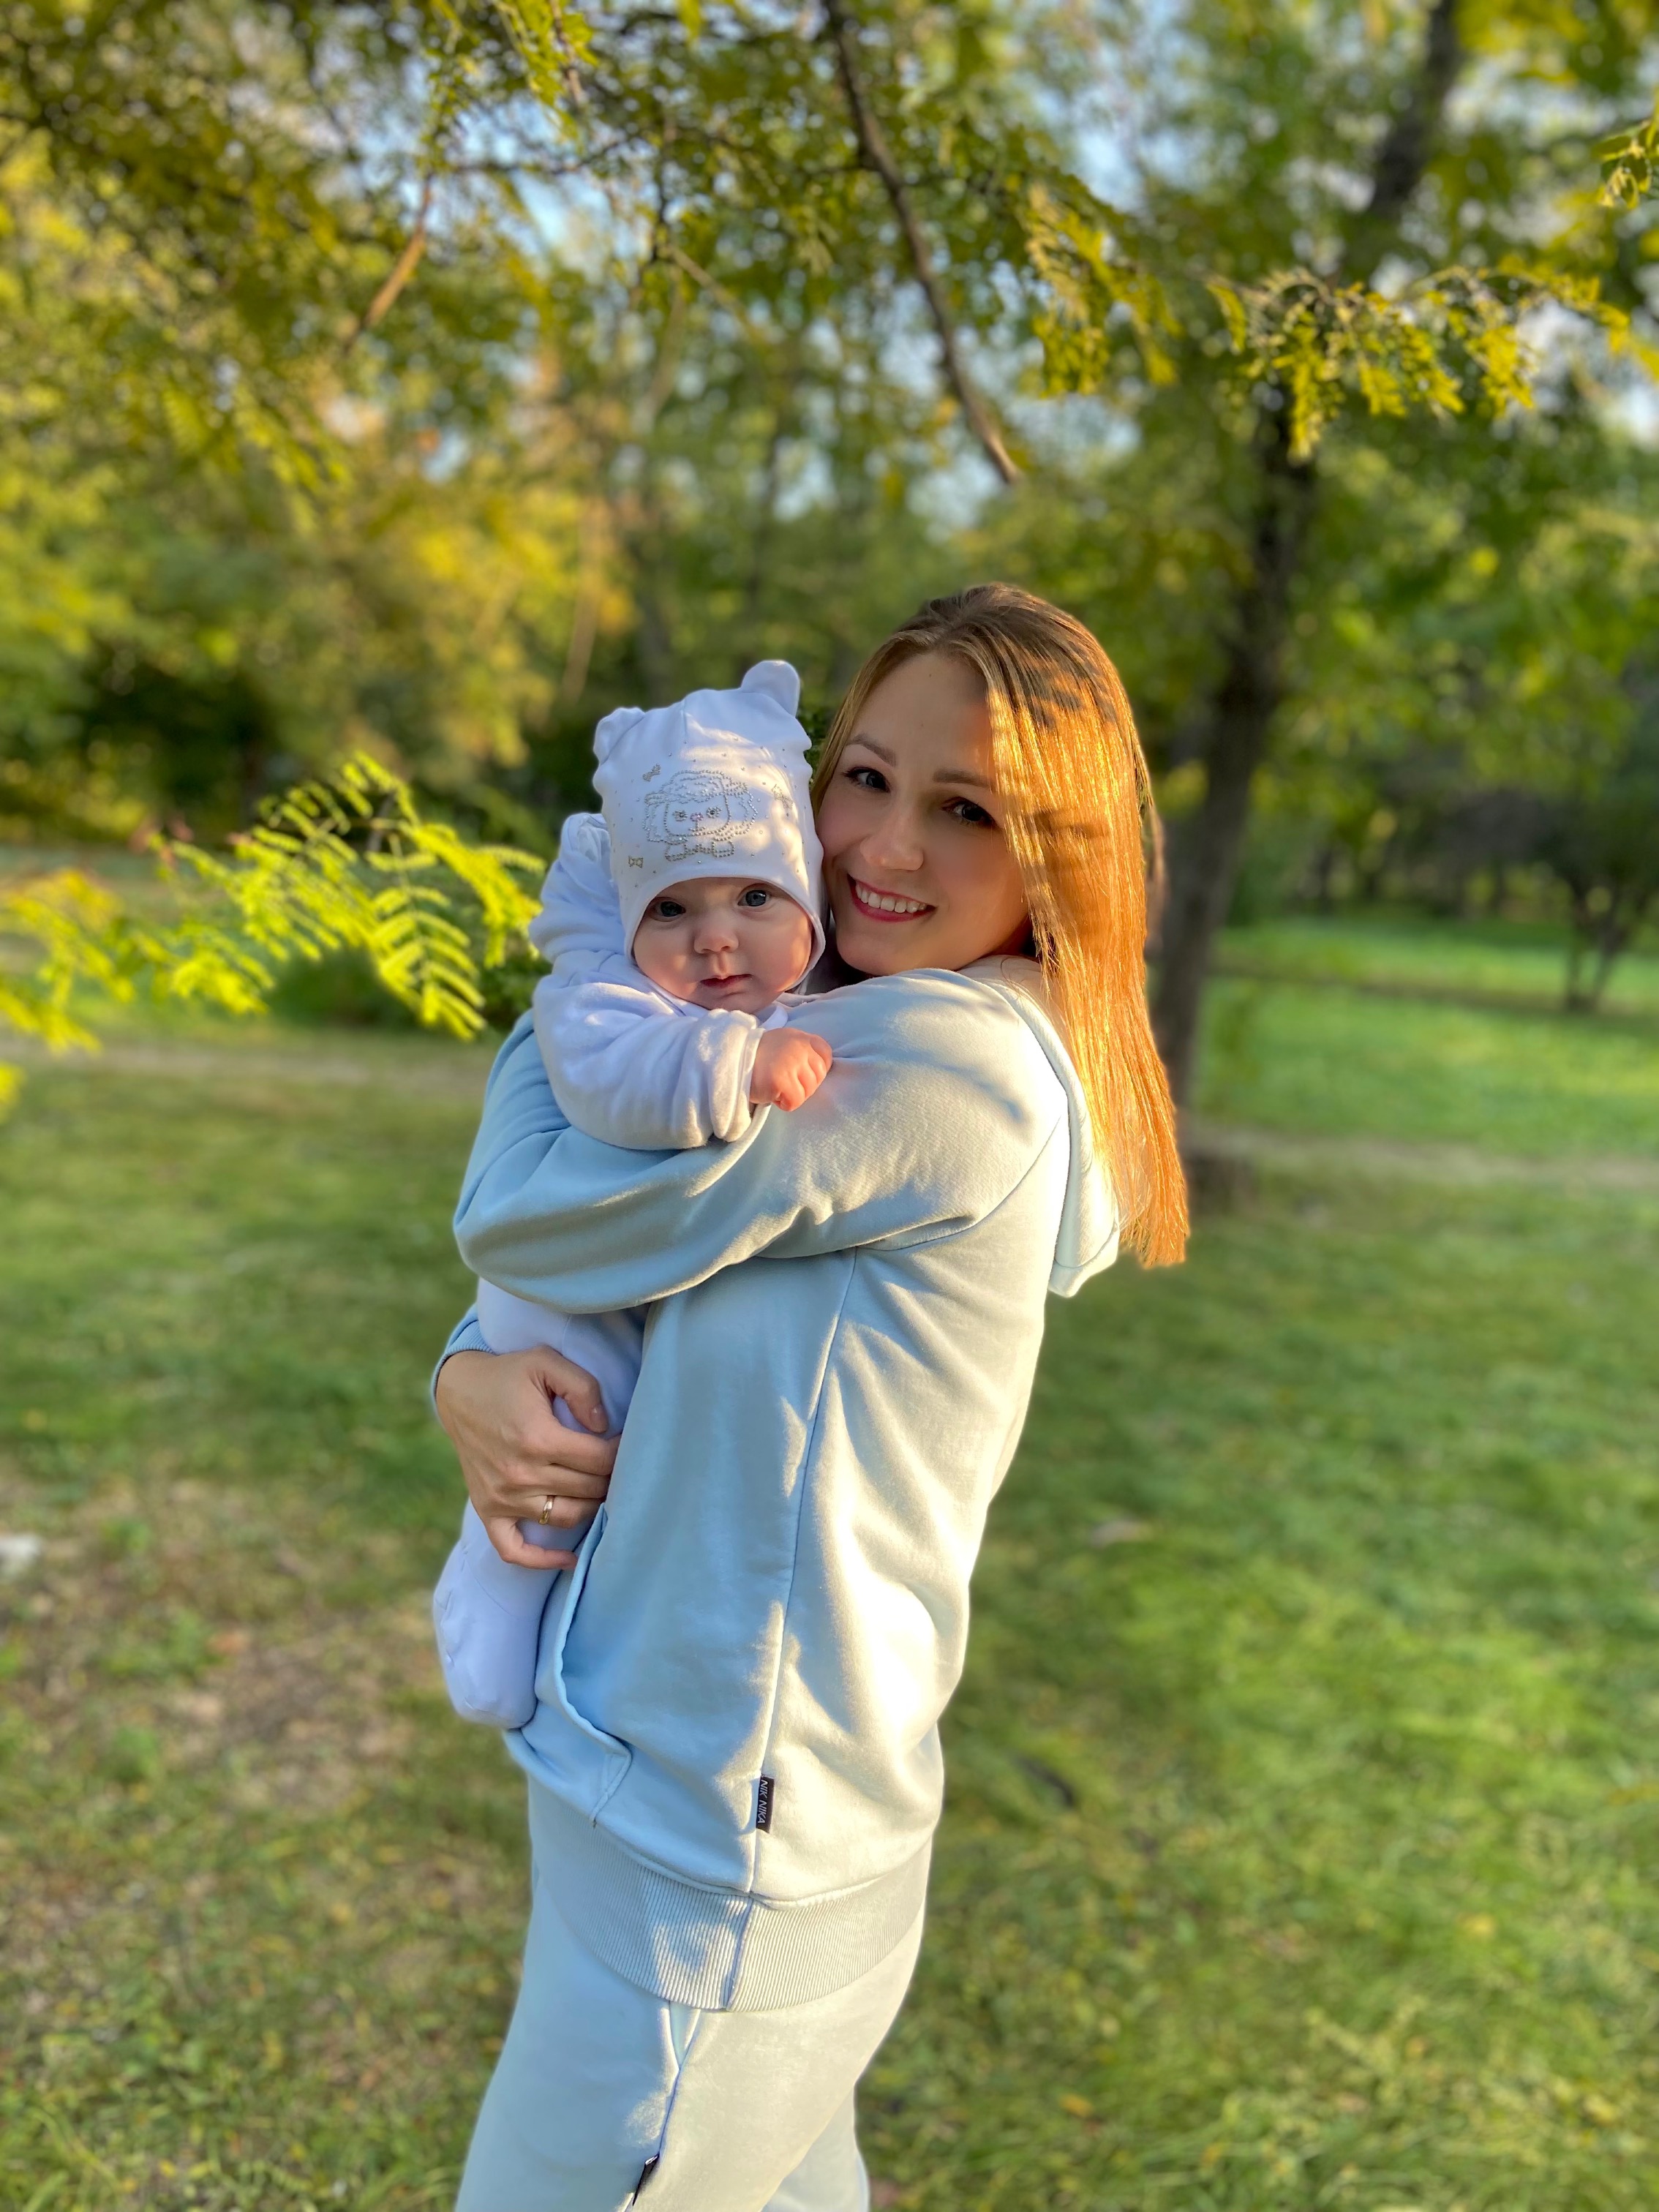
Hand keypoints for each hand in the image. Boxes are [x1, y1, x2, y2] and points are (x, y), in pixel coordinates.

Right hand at [434, 1348, 618, 1568]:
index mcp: (538, 1438)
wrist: (458, 1391)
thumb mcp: (546, 1362)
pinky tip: (569, 1559)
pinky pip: (514, 1550)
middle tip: (619, 1465)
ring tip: (601, 1491)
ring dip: (591, 1508)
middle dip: (611, 1477)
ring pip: (565, 1518)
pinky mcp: (488, 1510)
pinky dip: (542, 1560)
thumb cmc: (508, 1375)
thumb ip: (583, 1388)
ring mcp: (502, 1498)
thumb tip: (604, 1427)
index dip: (622, 1452)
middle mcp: (520, 1475)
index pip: (599, 1460)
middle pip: (588, 1490)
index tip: (628, 1442)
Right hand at [749, 1028, 831, 1111]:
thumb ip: (803, 1051)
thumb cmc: (759, 1057)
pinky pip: (795, 1102)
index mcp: (801, 1038)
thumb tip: (820, 1071)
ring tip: (776, 1085)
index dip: (815, 1070)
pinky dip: (784, 1103)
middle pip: (818, 1078)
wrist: (732, 1060)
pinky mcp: (782, 1081)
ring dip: (793, 1094)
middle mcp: (800, 1048)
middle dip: (803, 1085)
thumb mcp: (785, 1043)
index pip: (826, 1056)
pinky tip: (772, 1093)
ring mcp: (792, 1063)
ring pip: (808, 1092)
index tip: (799, 1072)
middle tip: (784, 1080)